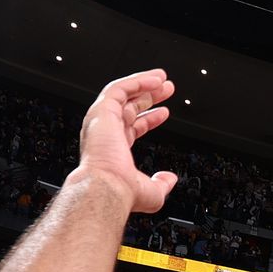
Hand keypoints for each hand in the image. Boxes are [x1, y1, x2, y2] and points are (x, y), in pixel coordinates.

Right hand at [66, 69, 178, 213]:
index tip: (164, 112)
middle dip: (149, 96)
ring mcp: (102, 121)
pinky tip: (155, 80)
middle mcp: (106, 133)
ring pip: (123, 93)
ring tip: (162, 78)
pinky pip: (119, 88)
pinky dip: (137, 81)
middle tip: (166, 89)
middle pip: (128, 107)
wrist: (107, 187)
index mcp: (113, 150)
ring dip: (144, 84)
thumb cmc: (122, 192)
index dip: (149, 119)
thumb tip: (170, 179)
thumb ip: (162, 184)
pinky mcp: (102, 110)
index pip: (132, 127)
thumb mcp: (151, 192)